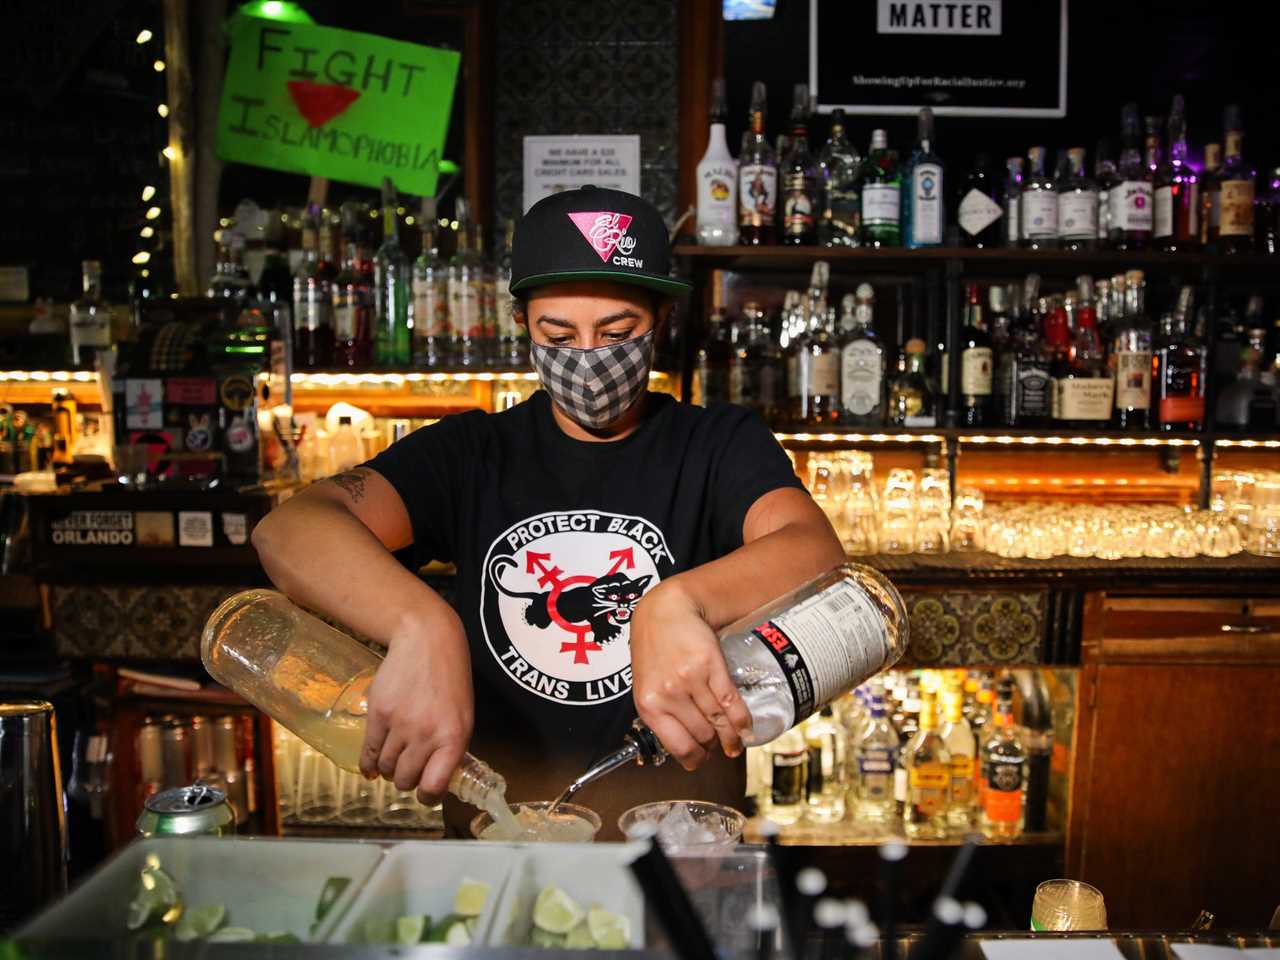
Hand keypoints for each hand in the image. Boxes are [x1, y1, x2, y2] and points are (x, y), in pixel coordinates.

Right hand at [358, 609, 472, 803]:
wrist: (427, 641)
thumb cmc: (450, 679)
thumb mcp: (464, 715)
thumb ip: (451, 748)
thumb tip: (436, 780)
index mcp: (454, 737)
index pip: (434, 786)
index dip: (428, 796)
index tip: (426, 793)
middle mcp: (427, 734)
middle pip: (405, 780)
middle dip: (406, 780)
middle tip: (409, 770)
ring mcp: (400, 724)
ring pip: (386, 768)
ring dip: (389, 768)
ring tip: (395, 758)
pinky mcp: (378, 713)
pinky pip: (369, 752)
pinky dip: (369, 763)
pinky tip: (372, 764)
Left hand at [630, 579, 752, 770]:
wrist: (665, 611)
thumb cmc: (654, 646)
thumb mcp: (645, 684)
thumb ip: (660, 712)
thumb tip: (683, 742)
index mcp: (649, 704)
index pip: (679, 747)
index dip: (695, 758)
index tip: (702, 759)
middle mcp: (668, 695)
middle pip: (702, 736)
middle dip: (715, 746)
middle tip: (721, 746)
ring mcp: (690, 680)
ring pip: (718, 722)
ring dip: (732, 737)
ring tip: (736, 742)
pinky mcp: (711, 666)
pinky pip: (731, 703)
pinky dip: (742, 720)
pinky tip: (745, 728)